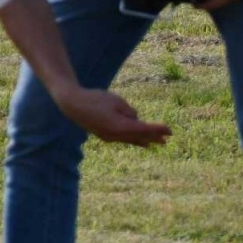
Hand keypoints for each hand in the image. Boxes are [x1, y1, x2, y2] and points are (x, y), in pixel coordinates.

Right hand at [56, 87, 170, 146]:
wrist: (72, 104)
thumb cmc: (94, 99)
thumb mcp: (116, 100)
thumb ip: (129, 111)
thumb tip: (135, 119)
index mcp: (120, 126)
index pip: (144, 129)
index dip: (158, 130)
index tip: (170, 130)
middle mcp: (116, 135)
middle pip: (140, 137)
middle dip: (154, 137)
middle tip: (169, 138)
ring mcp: (110, 137)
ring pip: (132, 140)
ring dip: (146, 140)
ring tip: (158, 144)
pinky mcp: (105, 135)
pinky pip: (125, 139)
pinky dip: (135, 140)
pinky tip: (142, 143)